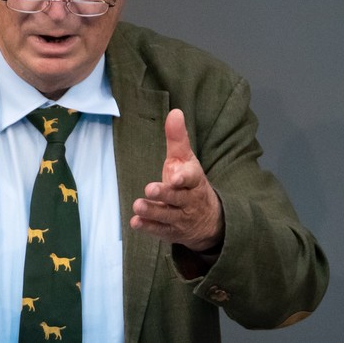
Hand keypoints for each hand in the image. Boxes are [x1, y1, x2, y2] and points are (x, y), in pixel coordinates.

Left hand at [130, 109, 224, 251]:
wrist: (208, 219)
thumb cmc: (190, 182)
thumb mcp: (186, 160)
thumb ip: (178, 138)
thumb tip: (175, 112)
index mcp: (194, 180)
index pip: (192, 178)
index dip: (184, 177)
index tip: (175, 176)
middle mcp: (189, 200)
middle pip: (178, 197)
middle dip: (165, 194)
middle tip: (149, 189)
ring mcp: (180, 217)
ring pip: (167, 215)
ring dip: (152, 211)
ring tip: (137, 205)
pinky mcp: (171, 230)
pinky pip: (160, 230)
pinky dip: (148, 226)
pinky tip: (135, 222)